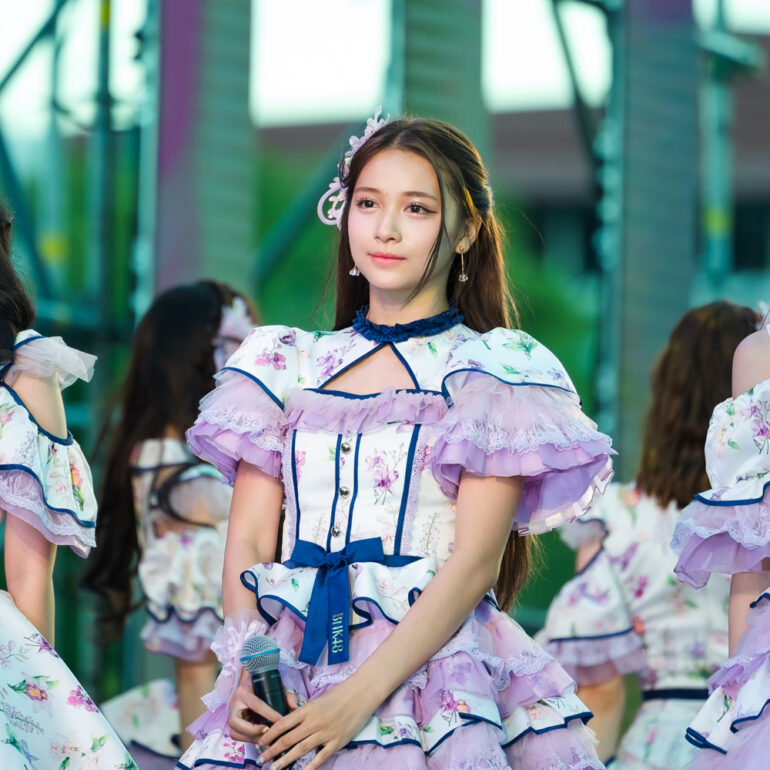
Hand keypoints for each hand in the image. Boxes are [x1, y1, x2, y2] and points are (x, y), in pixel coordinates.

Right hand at [228, 668, 300, 742]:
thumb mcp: (275, 686)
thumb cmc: (264, 685)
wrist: (250, 681)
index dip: (269, 714)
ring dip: (250, 738)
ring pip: (234, 732)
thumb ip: (287, 695)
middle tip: (268, 732)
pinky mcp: (233, 722)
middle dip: (253, 731)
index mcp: (244, 691)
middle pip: (236, 722)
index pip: (256, 705)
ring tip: (266, 738)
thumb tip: (296, 706)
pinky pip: (236, 735)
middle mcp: (234, 703)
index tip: (280, 721)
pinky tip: (261, 737)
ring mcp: (231, 713)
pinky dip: (248, 739)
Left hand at [255, 679, 377, 768]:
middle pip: (288, 739)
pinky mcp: (337, 742)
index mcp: (307, 709)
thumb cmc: (339, 694)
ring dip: (284, 760)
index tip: (260, 742)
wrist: (361, 694)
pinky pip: (320, 758)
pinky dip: (309, 767)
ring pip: (300, 750)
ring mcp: (325, 733)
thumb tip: (288, 720)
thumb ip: (303, 711)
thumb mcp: (317, 699)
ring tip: (273, 768)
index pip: (282, 724)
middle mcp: (314, 722)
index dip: (269, 735)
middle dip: (272, 750)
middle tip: (261, 759)